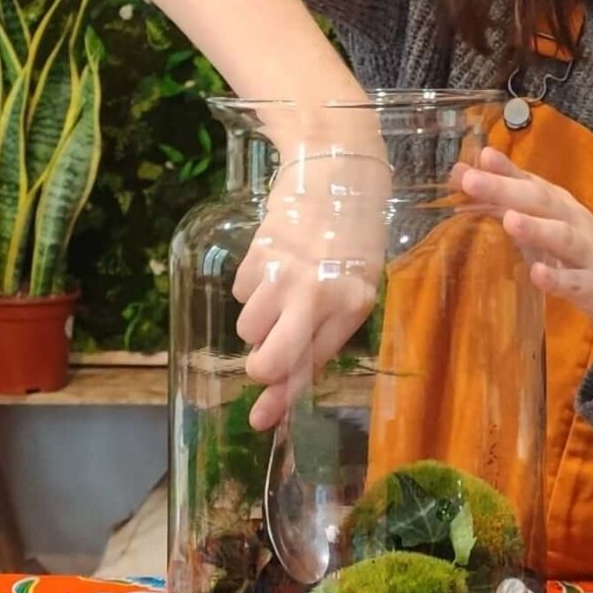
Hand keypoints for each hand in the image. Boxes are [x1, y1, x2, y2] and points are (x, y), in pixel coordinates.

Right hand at [234, 143, 389, 428]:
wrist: (337, 169)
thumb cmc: (353, 234)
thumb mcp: (353, 284)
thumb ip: (322, 330)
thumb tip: (282, 381)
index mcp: (352, 307)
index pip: (310, 367)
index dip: (282, 399)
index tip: (261, 422)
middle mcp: (319, 295)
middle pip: (268, 360)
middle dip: (259, 367)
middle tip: (263, 354)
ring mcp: (286, 274)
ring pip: (247, 328)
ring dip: (258, 318)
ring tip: (282, 288)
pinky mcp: (260, 252)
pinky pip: (239, 292)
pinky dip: (250, 285)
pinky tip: (273, 263)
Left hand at [457, 147, 592, 346]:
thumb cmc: (586, 258)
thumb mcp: (549, 229)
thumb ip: (509, 206)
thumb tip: (464, 178)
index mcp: (561, 207)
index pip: (531, 182)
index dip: (505, 168)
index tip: (479, 154)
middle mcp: (574, 223)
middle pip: (541, 202)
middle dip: (506, 189)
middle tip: (471, 180)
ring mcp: (587, 255)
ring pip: (562, 237)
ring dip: (536, 228)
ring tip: (509, 220)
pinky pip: (574, 283)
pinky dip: (557, 279)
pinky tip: (538, 275)